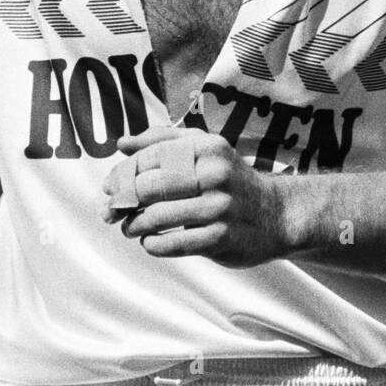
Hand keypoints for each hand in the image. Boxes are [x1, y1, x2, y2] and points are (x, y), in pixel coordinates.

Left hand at [101, 127, 288, 267]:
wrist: (276, 214)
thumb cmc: (231, 180)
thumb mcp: (205, 149)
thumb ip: (163, 141)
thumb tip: (122, 144)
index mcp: (207, 147)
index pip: (150, 157)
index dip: (122, 173)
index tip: (109, 186)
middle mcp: (214, 174)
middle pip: (149, 187)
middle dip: (122, 201)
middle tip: (111, 211)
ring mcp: (219, 208)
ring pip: (157, 217)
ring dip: (133, 225)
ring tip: (129, 227)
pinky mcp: (221, 238)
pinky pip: (173, 244)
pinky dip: (153, 244)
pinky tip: (150, 241)